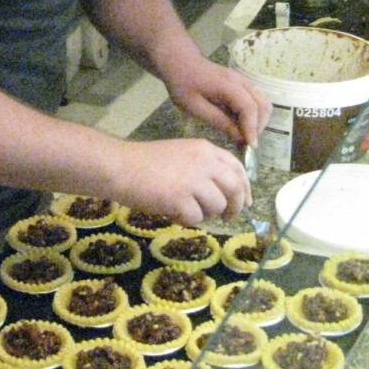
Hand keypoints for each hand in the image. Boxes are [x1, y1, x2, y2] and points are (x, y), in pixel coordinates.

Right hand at [116, 138, 249, 225]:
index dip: (245, 187)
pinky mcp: (181, 199)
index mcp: (205, 149)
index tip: (246, 202)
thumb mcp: (182, 154)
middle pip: (235, 188)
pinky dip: (186, 219)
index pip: (237, 168)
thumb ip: (205, 168)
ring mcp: (194, 180)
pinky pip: (196, 218)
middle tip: (228, 217)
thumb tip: (226, 194)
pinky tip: (172, 211)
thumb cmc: (147, 162)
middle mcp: (204, 162)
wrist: (122, 167)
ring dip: (206, 214)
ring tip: (186, 208)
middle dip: (235, 207)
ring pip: (217, 206)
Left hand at [165, 56, 270, 148]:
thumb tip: (240, 138)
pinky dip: (254, 114)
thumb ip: (219, 121)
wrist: (180, 61)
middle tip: (245, 142)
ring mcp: (242, 80)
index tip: (250, 147)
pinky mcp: (241, 83)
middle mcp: (240, 81)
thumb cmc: (183, 84)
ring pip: (262, 102)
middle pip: (262, 105)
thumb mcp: (195, 107)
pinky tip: (239, 123)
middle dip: (258, 126)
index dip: (252, 128)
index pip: (249, 108)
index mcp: (227, 85)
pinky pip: (256, 99)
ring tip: (243, 134)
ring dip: (258, 120)